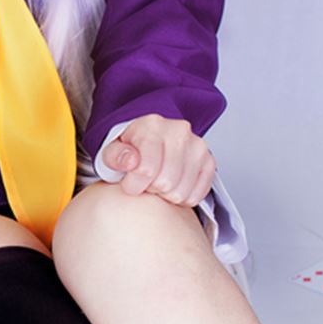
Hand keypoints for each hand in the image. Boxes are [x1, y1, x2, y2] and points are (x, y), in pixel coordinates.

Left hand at [101, 115, 215, 207]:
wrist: (151, 142)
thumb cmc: (132, 149)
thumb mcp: (113, 152)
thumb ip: (116, 157)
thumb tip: (131, 161)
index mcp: (152, 125)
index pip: (147, 169)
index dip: (134, 184)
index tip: (129, 184)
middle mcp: (179, 131)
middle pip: (166, 182)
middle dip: (151, 189)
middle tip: (145, 182)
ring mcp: (197, 145)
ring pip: (181, 192)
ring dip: (166, 196)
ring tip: (158, 183)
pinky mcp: (209, 161)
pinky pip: (196, 195)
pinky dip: (183, 198)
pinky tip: (173, 187)